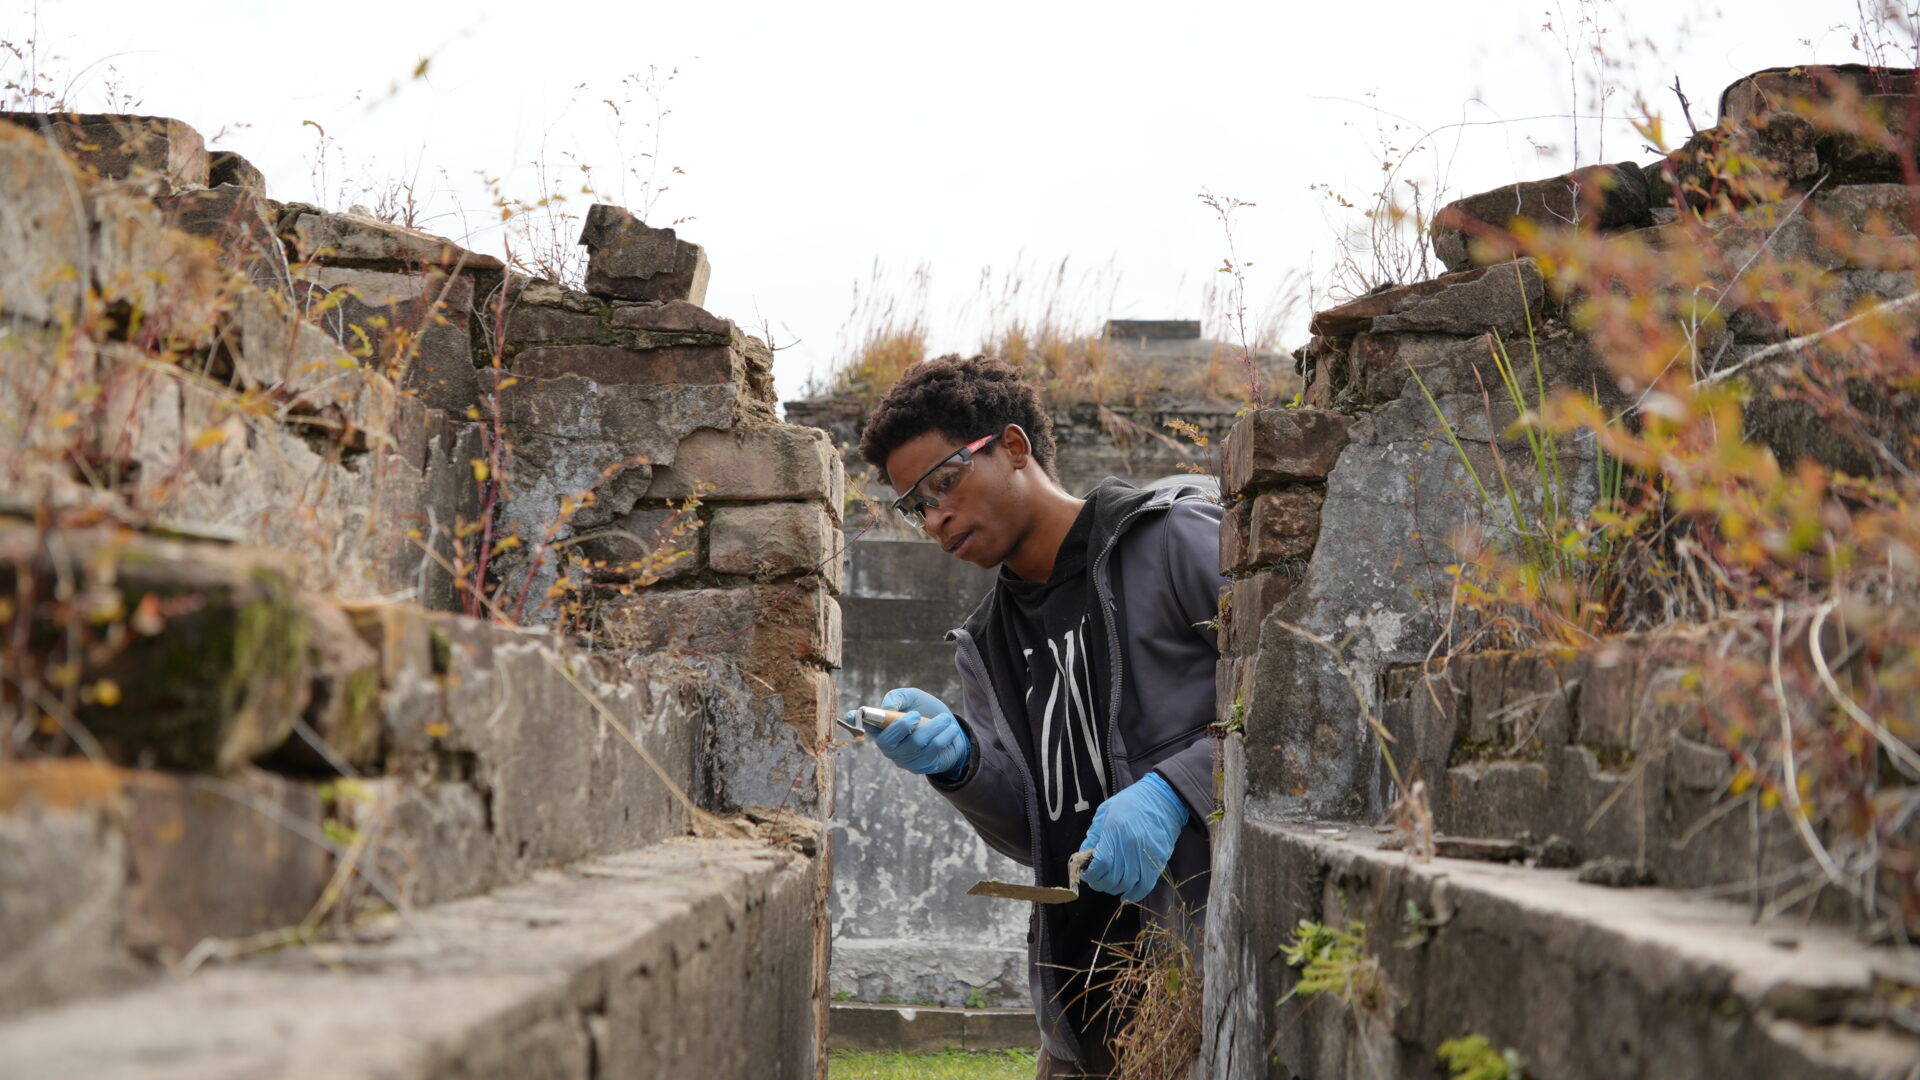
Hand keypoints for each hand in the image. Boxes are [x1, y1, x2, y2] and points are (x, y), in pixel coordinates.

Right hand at [853, 688, 970, 778]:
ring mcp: (902, 758)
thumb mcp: (914, 698)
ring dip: (932, 729)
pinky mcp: (918, 767)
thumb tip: (887, 706)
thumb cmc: (927, 711)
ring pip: (914, 745)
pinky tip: (949, 730)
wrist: (950, 729)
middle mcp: (888, 745)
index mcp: (881, 726)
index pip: (862, 725)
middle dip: (903, 727)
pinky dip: (943, 738)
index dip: (855, 721)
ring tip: (945, 719)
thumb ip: (900, 697)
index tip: (853, 716)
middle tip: (917, 715)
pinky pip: (930, 753)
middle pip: (888, 742)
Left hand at [1080, 773, 1187, 902]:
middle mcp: (1129, 846)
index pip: (1100, 865)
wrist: (1163, 797)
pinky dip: (1134, 894)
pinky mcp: (1157, 861)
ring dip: (1115, 889)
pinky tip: (1126, 895)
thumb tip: (1083, 856)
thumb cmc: (1131, 802)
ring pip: (1126, 884)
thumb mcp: (1105, 811)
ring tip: (1109, 884)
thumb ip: (1093, 835)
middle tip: (1096, 880)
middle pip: (1112, 878)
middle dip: (1100, 883)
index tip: (1087, 873)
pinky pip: (1145, 886)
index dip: (1090, 874)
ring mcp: (1145, 855)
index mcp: (1114, 832)